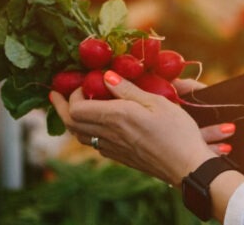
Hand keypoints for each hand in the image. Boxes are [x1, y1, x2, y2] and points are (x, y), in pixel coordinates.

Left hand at [50, 71, 232, 185]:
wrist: (187, 167)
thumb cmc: (178, 131)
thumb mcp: (158, 102)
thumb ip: (129, 90)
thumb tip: (105, 76)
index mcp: (116, 117)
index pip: (77, 108)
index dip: (73, 94)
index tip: (84, 81)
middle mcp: (109, 135)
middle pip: (71, 123)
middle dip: (60, 107)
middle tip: (55, 94)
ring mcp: (113, 149)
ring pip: (80, 135)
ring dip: (71, 120)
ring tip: (71, 107)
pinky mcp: (120, 157)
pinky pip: (94, 144)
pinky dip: (86, 131)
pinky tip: (96, 124)